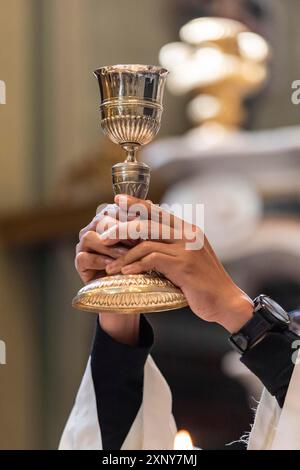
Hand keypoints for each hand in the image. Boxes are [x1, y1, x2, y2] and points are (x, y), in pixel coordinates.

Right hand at [75, 204, 139, 345]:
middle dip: (120, 230)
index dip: (128, 215)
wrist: (127, 291)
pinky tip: (113, 266)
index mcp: (107, 218)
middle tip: (137, 240)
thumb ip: (143, 223)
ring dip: (111, 246)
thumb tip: (149, 202)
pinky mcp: (79, 261)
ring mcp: (84, 245)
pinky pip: (86, 257)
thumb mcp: (143, 242)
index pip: (114, 209)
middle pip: (101, 220)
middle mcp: (93, 228)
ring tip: (127, 255)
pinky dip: (101, 261)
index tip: (144, 222)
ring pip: (91, 237)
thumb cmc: (137, 262)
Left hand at [102, 195, 252, 332]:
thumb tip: (147, 242)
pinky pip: (152, 259)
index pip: (158, 210)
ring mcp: (187, 248)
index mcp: (188, 230)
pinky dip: (135, 266)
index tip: (117, 200)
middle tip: (104, 237)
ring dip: (124, 254)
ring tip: (109, 266)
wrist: (226, 302)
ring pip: (146, 241)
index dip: (136, 204)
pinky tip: (125, 273)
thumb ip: (172, 247)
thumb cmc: (203, 283)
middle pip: (147, 222)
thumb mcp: (189, 258)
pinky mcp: (184, 264)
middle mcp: (188, 234)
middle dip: (122, 228)